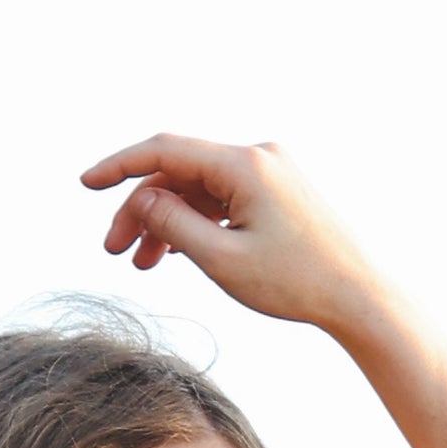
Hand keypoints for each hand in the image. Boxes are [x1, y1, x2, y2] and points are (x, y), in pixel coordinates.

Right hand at [82, 133, 390, 338]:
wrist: (361, 297)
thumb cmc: (297, 283)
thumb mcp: (222, 260)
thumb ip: (174, 224)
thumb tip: (141, 198)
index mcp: (245, 164)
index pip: (164, 150)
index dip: (119, 166)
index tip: (85, 183)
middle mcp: (258, 156)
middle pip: (179, 172)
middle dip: (141, 209)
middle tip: (115, 252)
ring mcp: (271, 171)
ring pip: (199, 187)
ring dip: (167, 220)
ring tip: (143, 264)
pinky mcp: (278, 190)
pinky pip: (223, 198)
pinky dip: (196, 222)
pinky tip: (177, 253)